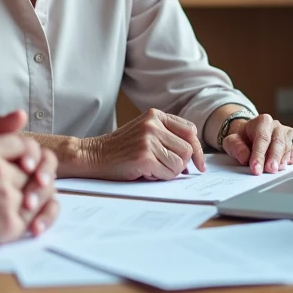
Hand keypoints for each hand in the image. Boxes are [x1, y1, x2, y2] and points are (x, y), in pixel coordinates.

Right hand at [0, 111, 58, 251]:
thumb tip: (21, 115)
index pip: (24, 144)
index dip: (26, 155)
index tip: (20, 163)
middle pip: (33, 170)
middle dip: (29, 176)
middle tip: (18, 183)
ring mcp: (5, 198)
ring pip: (38, 192)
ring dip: (33, 195)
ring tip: (18, 200)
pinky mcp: (9, 225)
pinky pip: (35, 216)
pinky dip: (35, 216)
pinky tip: (19, 214)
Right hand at [81, 108, 205, 180]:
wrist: (93, 155)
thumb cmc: (121, 148)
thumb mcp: (144, 132)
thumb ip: (167, 137)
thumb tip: (195, 159)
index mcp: (155, 115)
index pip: (190, 131)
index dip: (197, 150)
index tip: (199, 165)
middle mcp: (153, 124)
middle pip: (188, 149)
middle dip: (181, 164)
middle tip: (164, 168)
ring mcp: (148, 140)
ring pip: (180, 163)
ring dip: (169, 172)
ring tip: (151, 168)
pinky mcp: (144, 156)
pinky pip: (168, 173)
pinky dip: (160, 177)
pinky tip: (145, 172)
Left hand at [221, 113, 292, 174]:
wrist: (250, 135)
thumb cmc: (242, 139)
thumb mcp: (232, 141)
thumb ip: (236, 147)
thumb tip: (245, 157)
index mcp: (261, 121)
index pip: (262, 138)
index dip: (259, 154)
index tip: (256, 168)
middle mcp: (276, 125)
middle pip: (277, 142)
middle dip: (273, 157)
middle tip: (269, 170)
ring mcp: (286, 132)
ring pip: (287, 146)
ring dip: (282, 160)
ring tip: (275, 170)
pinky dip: (291, 158)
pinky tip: (286, 164)